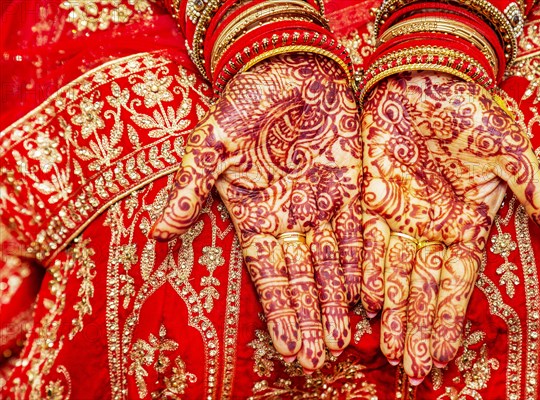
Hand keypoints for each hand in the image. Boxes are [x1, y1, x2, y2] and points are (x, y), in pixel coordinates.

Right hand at [151, 53, 361, 371]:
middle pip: (303, 279)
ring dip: (337, 302)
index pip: (269, 275)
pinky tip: (365, 295)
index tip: (288, 349)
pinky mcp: (351, 188)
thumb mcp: (211, 145)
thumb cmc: (244, 103)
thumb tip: (157, 230)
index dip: (280, 312)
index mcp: (256, 215)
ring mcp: (322, 206)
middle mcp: (290, 219)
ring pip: (332, 265)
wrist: (286, 68)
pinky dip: (361, 263)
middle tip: (318, 361)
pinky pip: (357, 233)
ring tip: (342, 341)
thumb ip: (190, 189)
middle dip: (310, 320)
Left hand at [360, 71, 539, 382]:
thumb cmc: (472, 111)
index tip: (442, 357)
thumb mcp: (509, 151)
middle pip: (423, 290)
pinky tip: (366, 302)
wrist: (427, 78)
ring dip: (392, 313)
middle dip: (417, 330)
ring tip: (387, 351)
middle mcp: (431, 229)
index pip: (457, 284)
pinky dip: (366, 270)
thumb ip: (532, 192)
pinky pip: (367, 242)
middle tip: (410, 372)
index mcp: (466, 223)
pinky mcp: (372, 198)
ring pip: (393, 274)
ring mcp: (400, 216)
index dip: (450, 320)